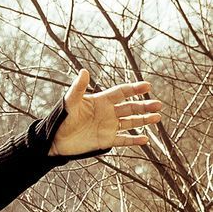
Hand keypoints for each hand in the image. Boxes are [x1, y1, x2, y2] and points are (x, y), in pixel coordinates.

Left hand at [49, 67, 163, 155]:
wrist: (55, 139)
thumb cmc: (62, 117)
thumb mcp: (70, 101)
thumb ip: (78, 87)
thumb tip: (83, 71)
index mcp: (102, 101)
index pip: (122, 92)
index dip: (134, 89)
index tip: (147, 86)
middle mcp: (108, 113)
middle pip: (130, 107)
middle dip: (144, 106)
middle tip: (158, 104)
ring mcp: (108, 127)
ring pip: (130, 122)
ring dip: (144, 120)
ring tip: (157, 117)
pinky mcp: (106, 140)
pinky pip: (123, 140)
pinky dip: (134, 140)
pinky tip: (145, 140)